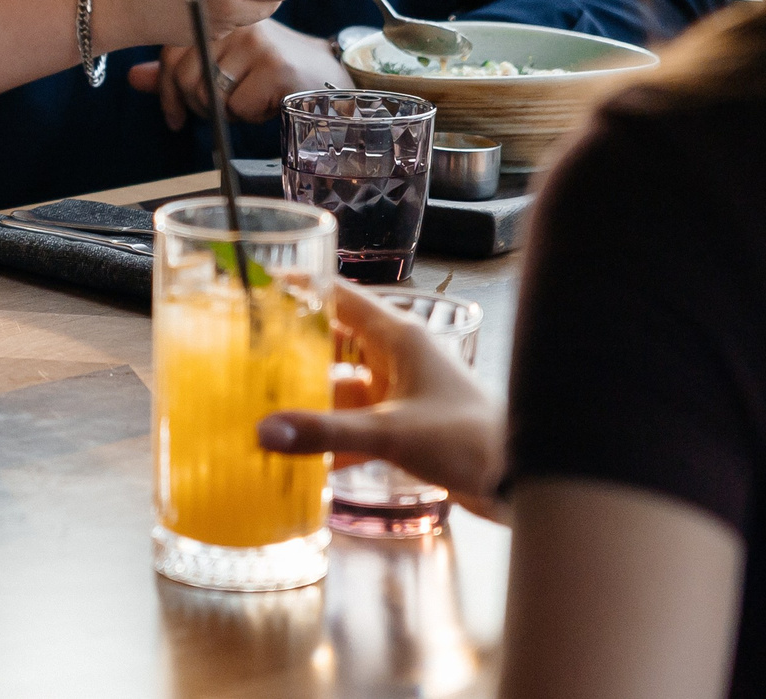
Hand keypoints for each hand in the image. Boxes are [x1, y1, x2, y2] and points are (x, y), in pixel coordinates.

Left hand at [128, 19, 349, 128]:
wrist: (327, 76)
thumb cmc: (270, 71)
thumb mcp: (222, 65)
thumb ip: (178, 70)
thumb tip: (132, 77)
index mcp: (217, 15)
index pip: (171, 54)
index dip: (167, 92)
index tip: (174, 118)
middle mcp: (234, 23)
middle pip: (187, 78)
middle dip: (199, 107)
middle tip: (224, 111)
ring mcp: (256, 42)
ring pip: (211, 95)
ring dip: (228, 113)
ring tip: (251, 100)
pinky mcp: (275, 65)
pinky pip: (239, 107)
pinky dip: (251, 116)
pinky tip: (269, 103)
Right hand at [259, 283, 509, 522]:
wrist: (522, 481)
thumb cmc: (466, 438)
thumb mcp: (390, 432)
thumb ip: (326, 432)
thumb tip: (263, 431)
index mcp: (398, 336)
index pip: (339, 295)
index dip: (299, 287)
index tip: (256, 285)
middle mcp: (398, 357)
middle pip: (333, 341)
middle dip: (292, 349)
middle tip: (243, 353)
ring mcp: (402, 392)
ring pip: (342, 386)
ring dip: (309, 399)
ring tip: (260, 406)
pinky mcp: (407, 426)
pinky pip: (357, 423)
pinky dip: (332, 436)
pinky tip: (300, 456)